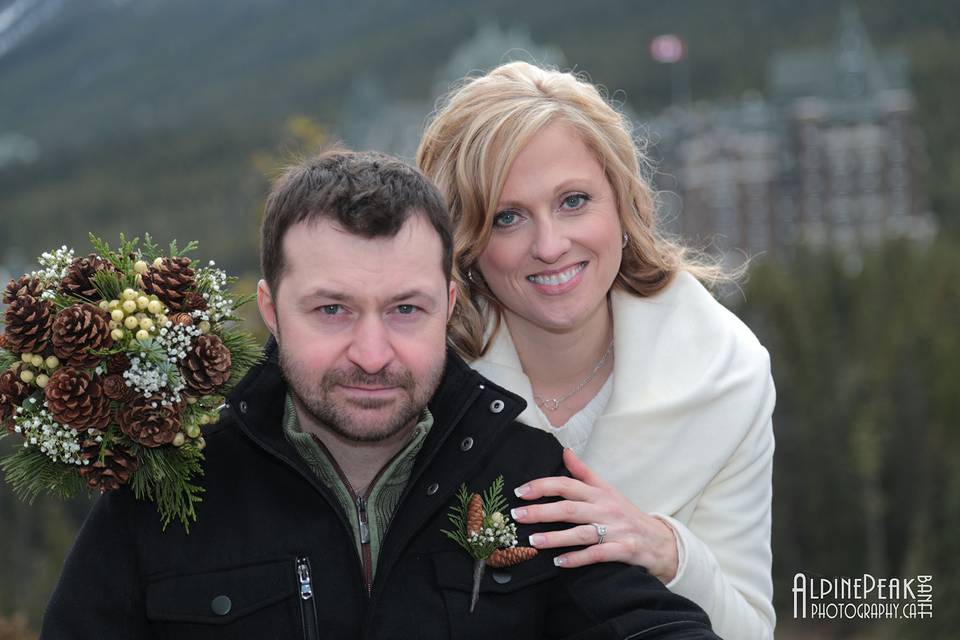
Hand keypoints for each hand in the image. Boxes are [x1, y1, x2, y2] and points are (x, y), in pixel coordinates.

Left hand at [511, 448, 678, 582]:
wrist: (660, 541)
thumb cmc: (627, 515)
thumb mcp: (607, 490)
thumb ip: (584, 473)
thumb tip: (565, 452)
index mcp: (599, 493)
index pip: (567, 484)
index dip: (543, 486)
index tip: (521, 491)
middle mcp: (606, 509)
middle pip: (569, 508)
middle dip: (541, 512)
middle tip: (518, 515)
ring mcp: (615, 530)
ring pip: (581, 532)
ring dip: (555, 537)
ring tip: (533, 542)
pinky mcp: (623, 550)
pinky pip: (597, 554)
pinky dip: (577, 558)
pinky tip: (559, 562)